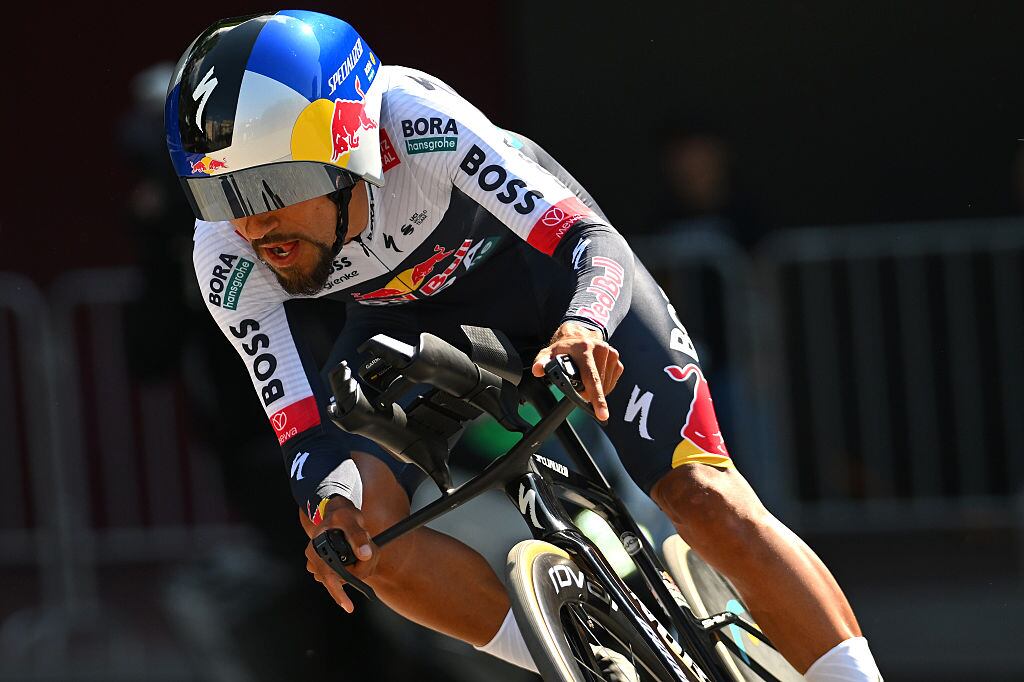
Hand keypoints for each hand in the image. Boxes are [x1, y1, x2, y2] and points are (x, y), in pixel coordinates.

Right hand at [298, 496, 377, 612]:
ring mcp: (321, 567)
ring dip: (361, 566)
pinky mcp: (330, 570)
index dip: (339, 593)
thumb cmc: (342, 515)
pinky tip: (360, 553)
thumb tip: (365, 554)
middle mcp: (315, 562)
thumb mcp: (350, 519)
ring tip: (364, 546)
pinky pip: (349, 575)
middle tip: (370, 549)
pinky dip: (359, 567)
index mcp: (316, 550)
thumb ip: (358, 535)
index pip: (328, 577)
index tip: (349, 607)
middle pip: (342, 578)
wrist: (337, 514)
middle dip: (361, 568)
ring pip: (348, 578)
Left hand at [531, 321, 623, 421]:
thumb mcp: (549, 353)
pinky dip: (604, 385)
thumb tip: (538, 370)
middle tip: (580, 391)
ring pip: (607, 385)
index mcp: (584, 348)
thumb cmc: (564, 348)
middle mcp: (600, 349)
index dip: (597, 398)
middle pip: (599, 385)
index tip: (602, 414)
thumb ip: (542, 362)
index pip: (592, 378)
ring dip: (598, 391)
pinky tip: (595, 379)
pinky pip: (612, 381)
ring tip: (586, 382)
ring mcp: (611, 353)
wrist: (578, 336)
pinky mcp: (616, 359)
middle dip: (591, 395)